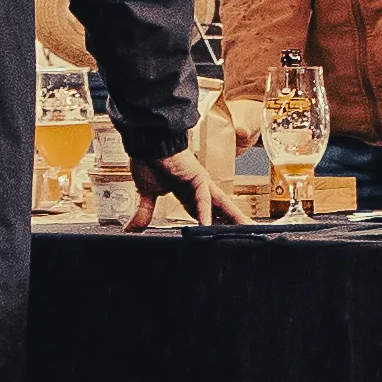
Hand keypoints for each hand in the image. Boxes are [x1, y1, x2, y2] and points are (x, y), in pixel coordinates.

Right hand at [134, 152, 262, 226]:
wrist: (145, 142)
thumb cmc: (147, 159)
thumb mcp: (145, 194)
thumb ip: (143, 212)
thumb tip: (131, 229)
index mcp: (187, 191)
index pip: (205, 213)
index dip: (213, 226)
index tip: (221, 239)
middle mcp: (198, 188)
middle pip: (221, 210)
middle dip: (234, 223)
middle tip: (251, 234)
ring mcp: (200, 183)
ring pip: (221, 205)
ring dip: (233, 219)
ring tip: (246, 232)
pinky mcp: (197, 177)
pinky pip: (203, 199)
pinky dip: (204, 213)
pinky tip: (207, 226)